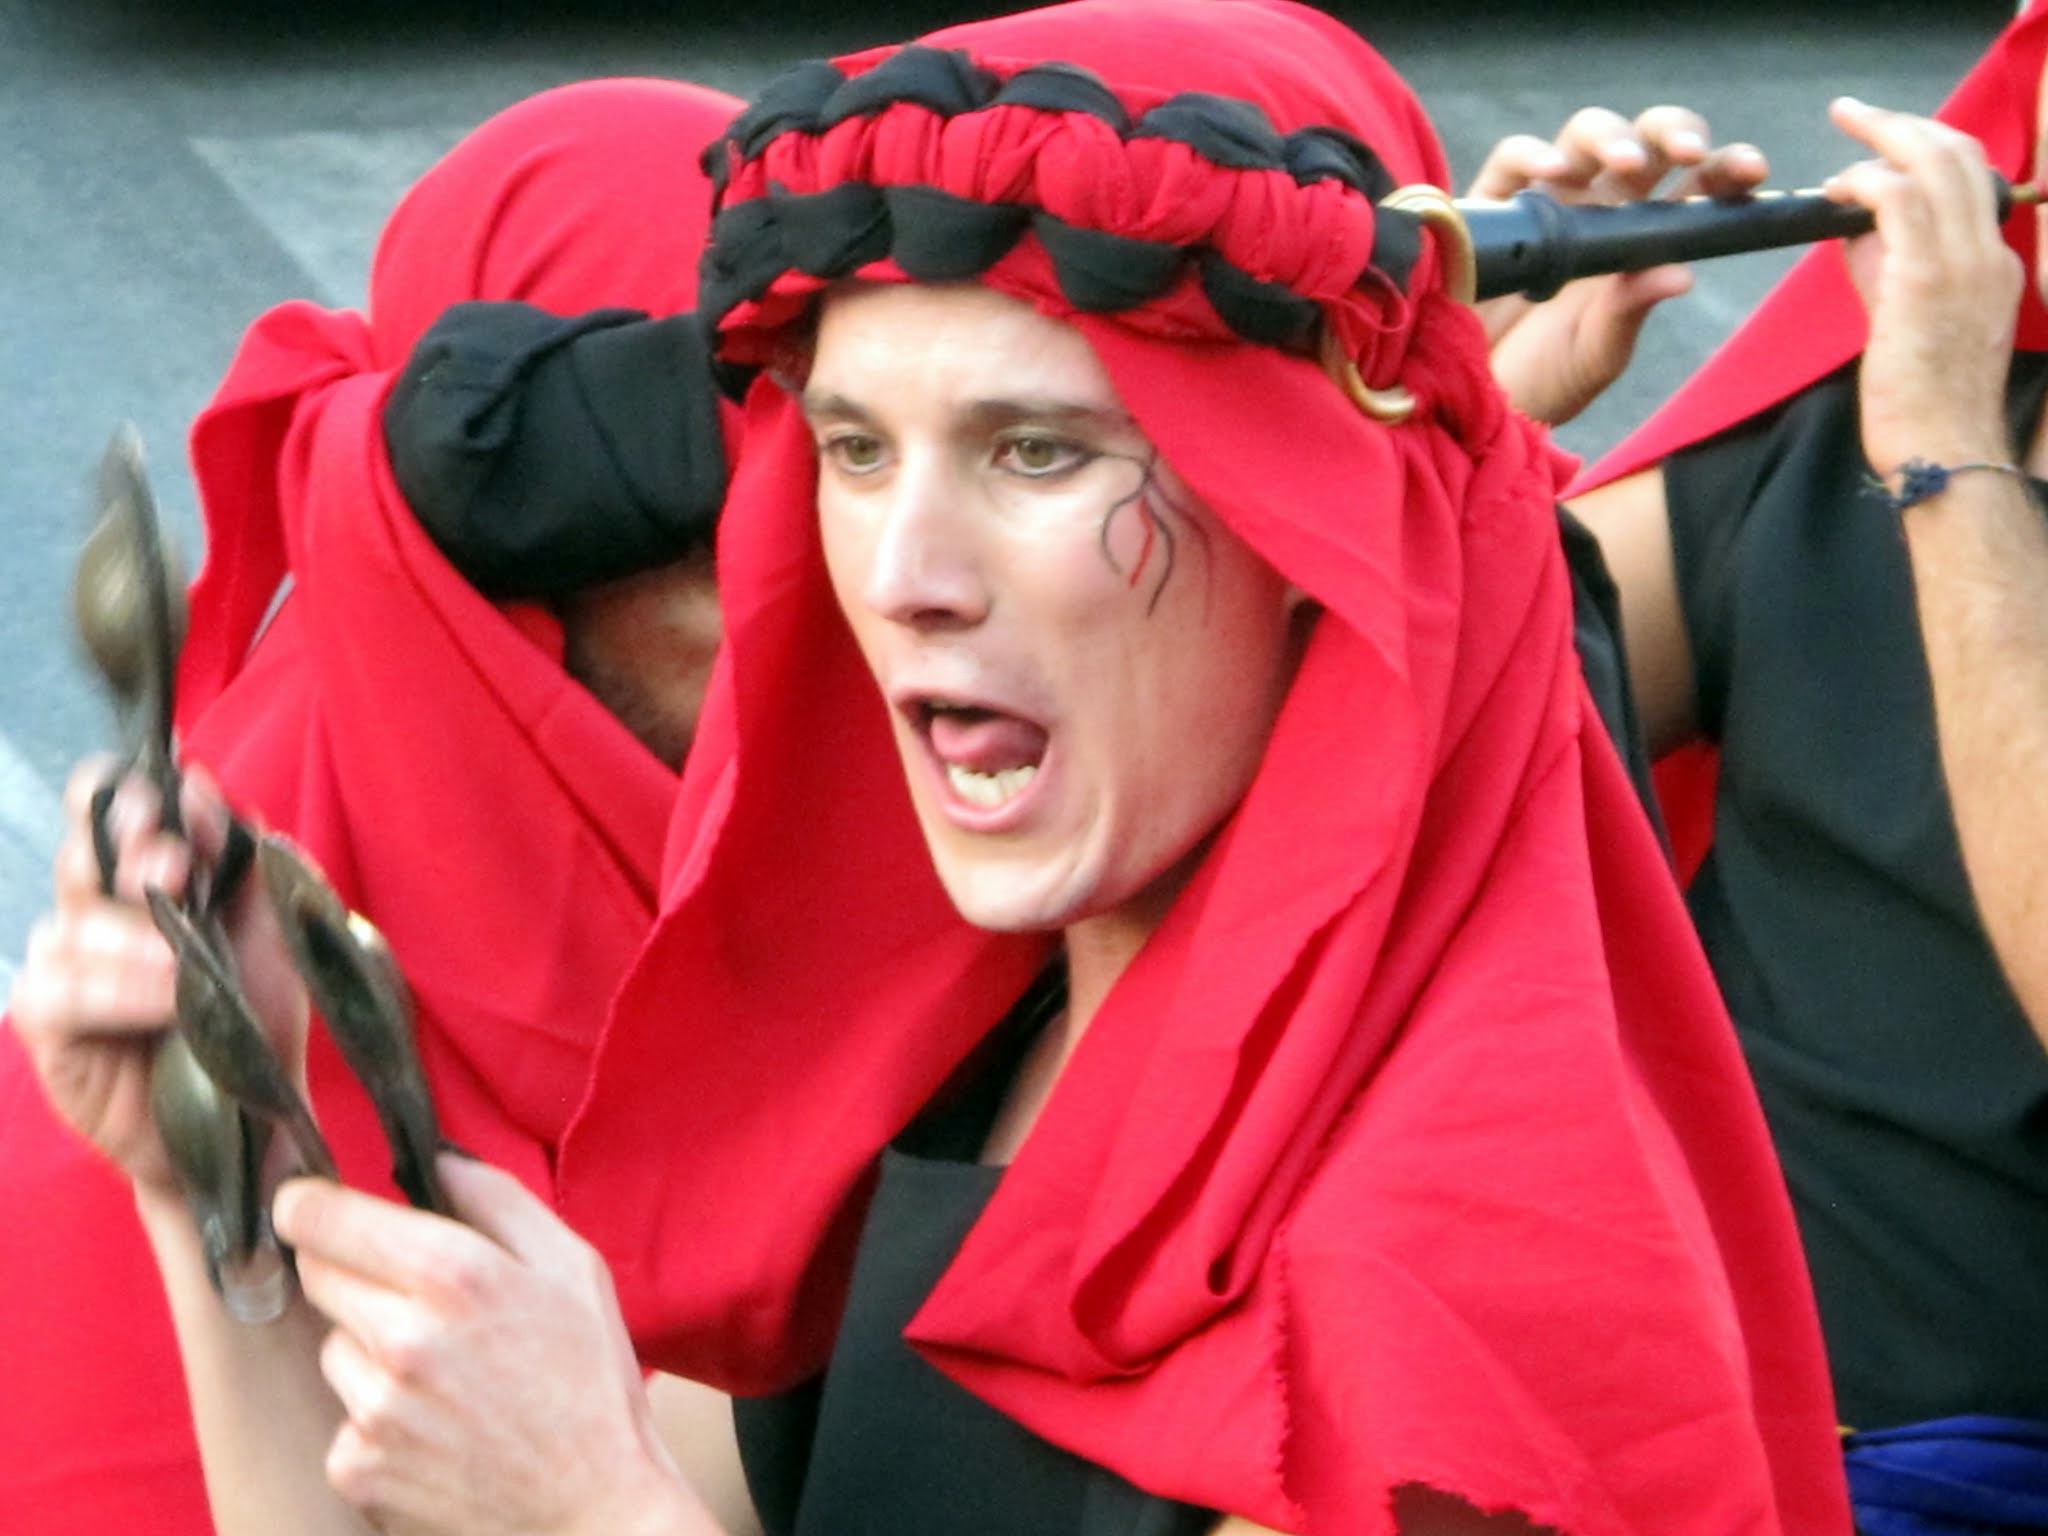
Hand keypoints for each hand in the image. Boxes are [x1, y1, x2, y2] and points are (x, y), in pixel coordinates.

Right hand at [8, 758, 307, 1192]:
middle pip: (85, 856)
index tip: (168, 789)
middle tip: (175, 862)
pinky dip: (112, 990)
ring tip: (182, 961)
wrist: (252, 1117)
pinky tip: (163, 998)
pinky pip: (57, 993)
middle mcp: (100, 913)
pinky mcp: (51, 1027)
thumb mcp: (272, 932)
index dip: (126, 795)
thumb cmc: (256, 1018)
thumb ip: (246, 862)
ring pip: (69, 925)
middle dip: (128, 849)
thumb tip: (207, 791)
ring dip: (130, 935)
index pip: (112, 812)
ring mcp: (70, 968)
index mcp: (151, 879)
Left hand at [277, 1154, 717, 1535]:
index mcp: (454, 1275)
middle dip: (352, 1272)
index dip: (309, 1206)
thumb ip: (495, 1197)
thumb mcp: (571, 1264)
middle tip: (416, 1298)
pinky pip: (343, 1415)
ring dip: (368, 1348)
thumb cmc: (590, 1380)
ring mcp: (373, 1410)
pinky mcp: (357, 1467)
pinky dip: (375, 1415)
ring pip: (332, 1347)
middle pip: (316, 1275)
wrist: (593, 1505)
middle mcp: (402, 1339)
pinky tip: (434, 1424)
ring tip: (441, 1373)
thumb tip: (431, 1159)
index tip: (313, 1208)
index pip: (318, 1218)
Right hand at [1472, 105, 1767, 425]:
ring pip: (1585, 136)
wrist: (1461, 404)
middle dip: (1675, 134)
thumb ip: (1629, 313)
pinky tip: (1553, 173)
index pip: (1695, 188)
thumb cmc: (1536, 384)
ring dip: (1612, 136)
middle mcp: (1598, 210)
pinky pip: (1510, 161)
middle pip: (1648, 143)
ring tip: (1627, 161)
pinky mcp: (1489, 208)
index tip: (1752, 175)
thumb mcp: (1592, 357)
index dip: (1726, 170)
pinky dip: (1531, 155)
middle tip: (1691, 155)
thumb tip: (1680, 275)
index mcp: (1641, 242)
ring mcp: (1544, 203)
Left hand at [1824, 97, 2024, 477]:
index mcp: (1994, 263)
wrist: (1943, 448)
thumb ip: (1887, 269)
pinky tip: (1837, 189)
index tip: (1883, 142)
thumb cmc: (1920, 402)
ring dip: (1883, 136)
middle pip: (1959, 154)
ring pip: (1934, 163)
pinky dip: (1865, 180)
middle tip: (1855, 114)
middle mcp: (1989, 253)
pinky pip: (1897, 199)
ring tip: (1846, 128)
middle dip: (1903, 123)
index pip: (1971, 179)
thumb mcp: (1909, 321)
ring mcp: (1963, 263)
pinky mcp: (1924, 280)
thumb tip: (1853, 227)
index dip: (1925, 148)